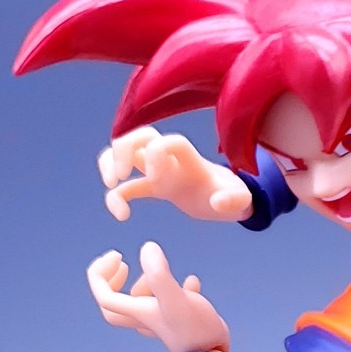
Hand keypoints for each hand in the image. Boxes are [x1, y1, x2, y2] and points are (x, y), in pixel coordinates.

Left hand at [86, 240, 230, 351]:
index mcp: (138, 312)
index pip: (103, 295)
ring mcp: (162, 321)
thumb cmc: (194, 331)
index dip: (101, 273)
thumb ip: (159, 275)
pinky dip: (177, 288)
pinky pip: (172, 303)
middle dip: (111, 282)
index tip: (119, 256)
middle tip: (121, 263)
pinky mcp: (181, 323)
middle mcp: (145, 318)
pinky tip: (192, 281)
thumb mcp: (176, 299)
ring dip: (147, 282)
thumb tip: (147, 248)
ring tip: (165, 273)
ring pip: (142, 302)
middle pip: (114, 305)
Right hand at [98, 128, 253, 223]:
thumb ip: (234, 200)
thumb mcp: (240, 201)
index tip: (156, 180)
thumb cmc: (234, 197)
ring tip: (111, 186)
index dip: (156, 154)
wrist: (228, 201)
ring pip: (125, 151)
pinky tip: (122, 216)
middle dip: (122, 149)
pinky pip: (127, 185)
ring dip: (109, 162)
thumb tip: (216, 202)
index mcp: (190, 160)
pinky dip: (117, 196)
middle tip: (119, 177)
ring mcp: (160, 170)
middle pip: (139, 135)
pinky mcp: (154, 187)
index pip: (168, 142)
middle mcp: (171, 160)